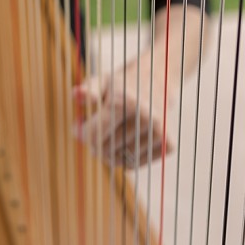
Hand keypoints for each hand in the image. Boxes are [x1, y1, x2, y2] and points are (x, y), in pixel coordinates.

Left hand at [71, 5, 201, 168]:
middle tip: (94, 132)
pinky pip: (135, 165)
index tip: (79, 124)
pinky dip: (126, 158)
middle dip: (94, 143)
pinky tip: (125, 141)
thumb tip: (76, 95)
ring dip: (109, 152)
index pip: (94, 135)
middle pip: (104, 150)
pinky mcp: (168, 143)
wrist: (158, 80)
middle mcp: (144, 117)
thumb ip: (88, 90)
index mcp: (126, 101)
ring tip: (109, 135)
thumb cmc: (123, 83)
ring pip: (119, 160)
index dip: (81, 132)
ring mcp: (158, 131)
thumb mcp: (103, 81)